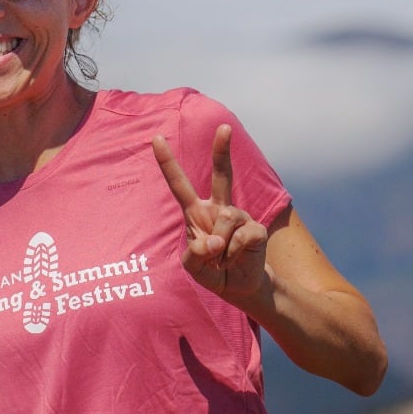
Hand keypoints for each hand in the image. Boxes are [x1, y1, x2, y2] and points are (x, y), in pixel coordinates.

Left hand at [152, 124, 269, 301]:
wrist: (239, 286)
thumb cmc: (211, 271)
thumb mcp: (193, 267)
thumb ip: (195, 255)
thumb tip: (215, 240)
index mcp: (196, 212)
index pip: (179, 184)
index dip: (167, 162)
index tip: (156, 138)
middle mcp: (219, 208)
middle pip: (221, 174)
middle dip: (222, 150)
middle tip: (224, 127)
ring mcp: (239, 216)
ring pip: (225, 221)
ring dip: (220, 249)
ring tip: (221, 261)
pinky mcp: (256, 228)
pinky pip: (240, 238)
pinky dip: (232, 255)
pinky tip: (234, 260)